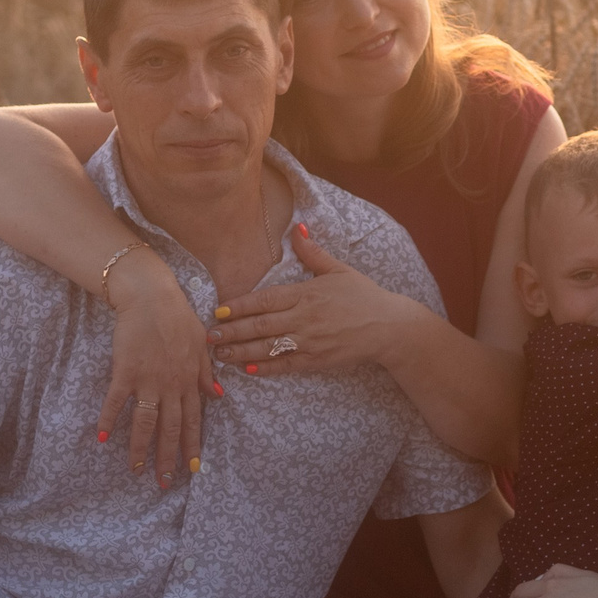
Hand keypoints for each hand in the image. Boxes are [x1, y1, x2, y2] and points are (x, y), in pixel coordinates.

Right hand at [98, 246, 216, 487]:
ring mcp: (148, 380)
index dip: (192, 446)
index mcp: (190, 381)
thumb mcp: (202, 344)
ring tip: (136, 470)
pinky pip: (116, 402)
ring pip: (145, 422)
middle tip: (164, 482)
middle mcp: (171, 386)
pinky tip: (102, 438)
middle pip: (170, 429)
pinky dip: (108, 420)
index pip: (193, 421)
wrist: (152, 297)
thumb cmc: (178, 317)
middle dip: (168, 458)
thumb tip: (220, 396)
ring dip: (140, 448)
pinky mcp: (126, 372)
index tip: (192, 468)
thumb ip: (208, 373)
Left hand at [209, 223, 414, 375]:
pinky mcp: (317, 361)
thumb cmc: (364, 296)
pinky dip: (266, 368)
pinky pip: (286, 366)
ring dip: (241, 351)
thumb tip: (296, 228)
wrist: (389, 327)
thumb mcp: (339, 270)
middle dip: (231, 331)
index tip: (219, 311)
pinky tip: (248, 369)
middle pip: (260, 326)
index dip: (239, 306)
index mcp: (306, 293)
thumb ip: (313, 252)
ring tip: (220, 354)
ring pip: (268, 348)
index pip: (265, 300)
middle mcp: (304, 318)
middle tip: (208, 336)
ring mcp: (310, 341)